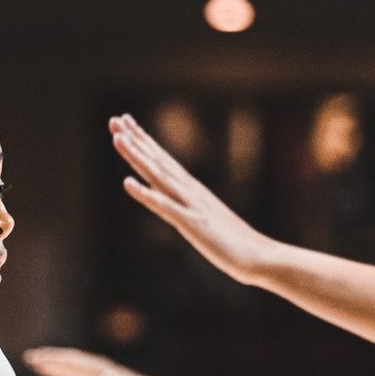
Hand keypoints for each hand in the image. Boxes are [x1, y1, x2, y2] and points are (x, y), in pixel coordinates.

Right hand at [24, 347, 139, 375]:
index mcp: (94, 368)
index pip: (70, 363)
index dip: (54, 361)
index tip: (38, 360)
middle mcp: (90, 366)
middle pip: (65, 359)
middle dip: (47, 358)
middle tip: (28, 357)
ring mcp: (89, 370)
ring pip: (66, 363)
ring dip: (49, 361)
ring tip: (32, 361)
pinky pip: (69, 370)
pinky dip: (56, 369)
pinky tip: (47, 369)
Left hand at [110, 113, 274, 285]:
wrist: (259, 256)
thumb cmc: (232, 241)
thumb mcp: (203, 220)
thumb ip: (188, 208)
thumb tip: (173, 203)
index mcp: (191, 190)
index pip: (163, 160)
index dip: (143, 141)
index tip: (125, 122)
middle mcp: (189, 191)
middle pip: (157, 161)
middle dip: (136, 140)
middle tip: (115, 119)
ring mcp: (190, 205)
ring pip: (158, 176)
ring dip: (137, 157)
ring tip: (118, 139)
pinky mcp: (191, 224)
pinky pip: (164, 207)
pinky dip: (146, 194)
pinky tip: (127, 183)